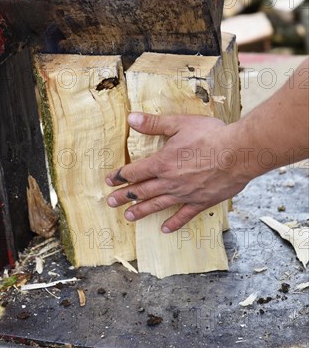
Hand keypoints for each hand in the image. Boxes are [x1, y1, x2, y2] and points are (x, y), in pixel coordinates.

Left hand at [106, 113, 248, 232]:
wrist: (239, 153)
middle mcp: (170, 182)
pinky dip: (173, 223)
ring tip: (128, 217)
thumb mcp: (179, 123)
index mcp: (162, 163)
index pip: (134, 172)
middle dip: (124, 197)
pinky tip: (165, 228)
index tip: (109, 180)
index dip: (120, 176)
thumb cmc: (211, 136)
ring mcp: (185, 194)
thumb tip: (131, 118)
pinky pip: (184, 215)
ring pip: (157, 205)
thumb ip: (154, 123)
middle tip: (110, 202)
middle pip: (141, 191)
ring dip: (141, 211)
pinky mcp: (201, 201)